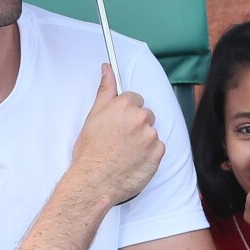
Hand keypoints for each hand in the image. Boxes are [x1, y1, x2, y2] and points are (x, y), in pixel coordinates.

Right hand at [71, 64, 164, 205]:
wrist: (95, 180)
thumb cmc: (90, 151)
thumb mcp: (93, 116)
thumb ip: (105, 89)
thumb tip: (107, 69)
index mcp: (124, 105)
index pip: (135, 99)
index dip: (126, 112)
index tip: (119, 123)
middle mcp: (141, 117)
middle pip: (146, 115)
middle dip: (137, 125)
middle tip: (121, 140)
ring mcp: (151, 135)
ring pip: (151, 132)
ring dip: (143, 140)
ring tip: (126, 152)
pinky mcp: (159, 152)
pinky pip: (158, 148)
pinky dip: (149, 154)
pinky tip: (134, 160)